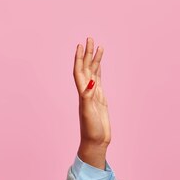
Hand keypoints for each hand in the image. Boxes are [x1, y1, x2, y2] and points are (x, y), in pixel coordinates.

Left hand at [73, 37, 110, 168]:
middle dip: (87, 53)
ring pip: (93, 72)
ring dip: (94, 59)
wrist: (95, 141)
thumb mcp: (88, 113)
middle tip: (90, 38)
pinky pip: (99, 80)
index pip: (79, 72)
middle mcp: (86, 92)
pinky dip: (99, 70)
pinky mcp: (100, 99)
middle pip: (86, 68)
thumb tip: (91, 82)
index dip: (79, 58)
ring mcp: (93, 94)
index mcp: (82, 93)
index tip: (81, 45)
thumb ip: (88, 98)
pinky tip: (100, 64)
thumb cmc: (91, 130)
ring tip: (98, 46)